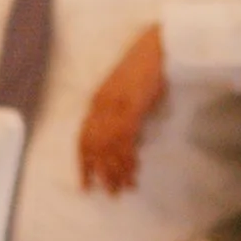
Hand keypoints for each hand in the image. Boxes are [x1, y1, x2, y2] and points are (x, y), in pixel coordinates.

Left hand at [77, 25, 167, 192]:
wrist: (156, 47)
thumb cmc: (147, 67)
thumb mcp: (128, 92)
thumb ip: (123, 112)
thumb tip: (129, 137)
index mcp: (98, 102)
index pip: (84, 139)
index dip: (84, 163)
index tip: (86, 183)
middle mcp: (101, 106)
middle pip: (95, 147)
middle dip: (100, 172)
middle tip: (108, 193)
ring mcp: (115, 107)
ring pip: (110, 147)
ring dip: (116, 171)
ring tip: (122, 189)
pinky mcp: (131, 107)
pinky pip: (126, 140)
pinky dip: (129, 157)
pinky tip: (134, 171)